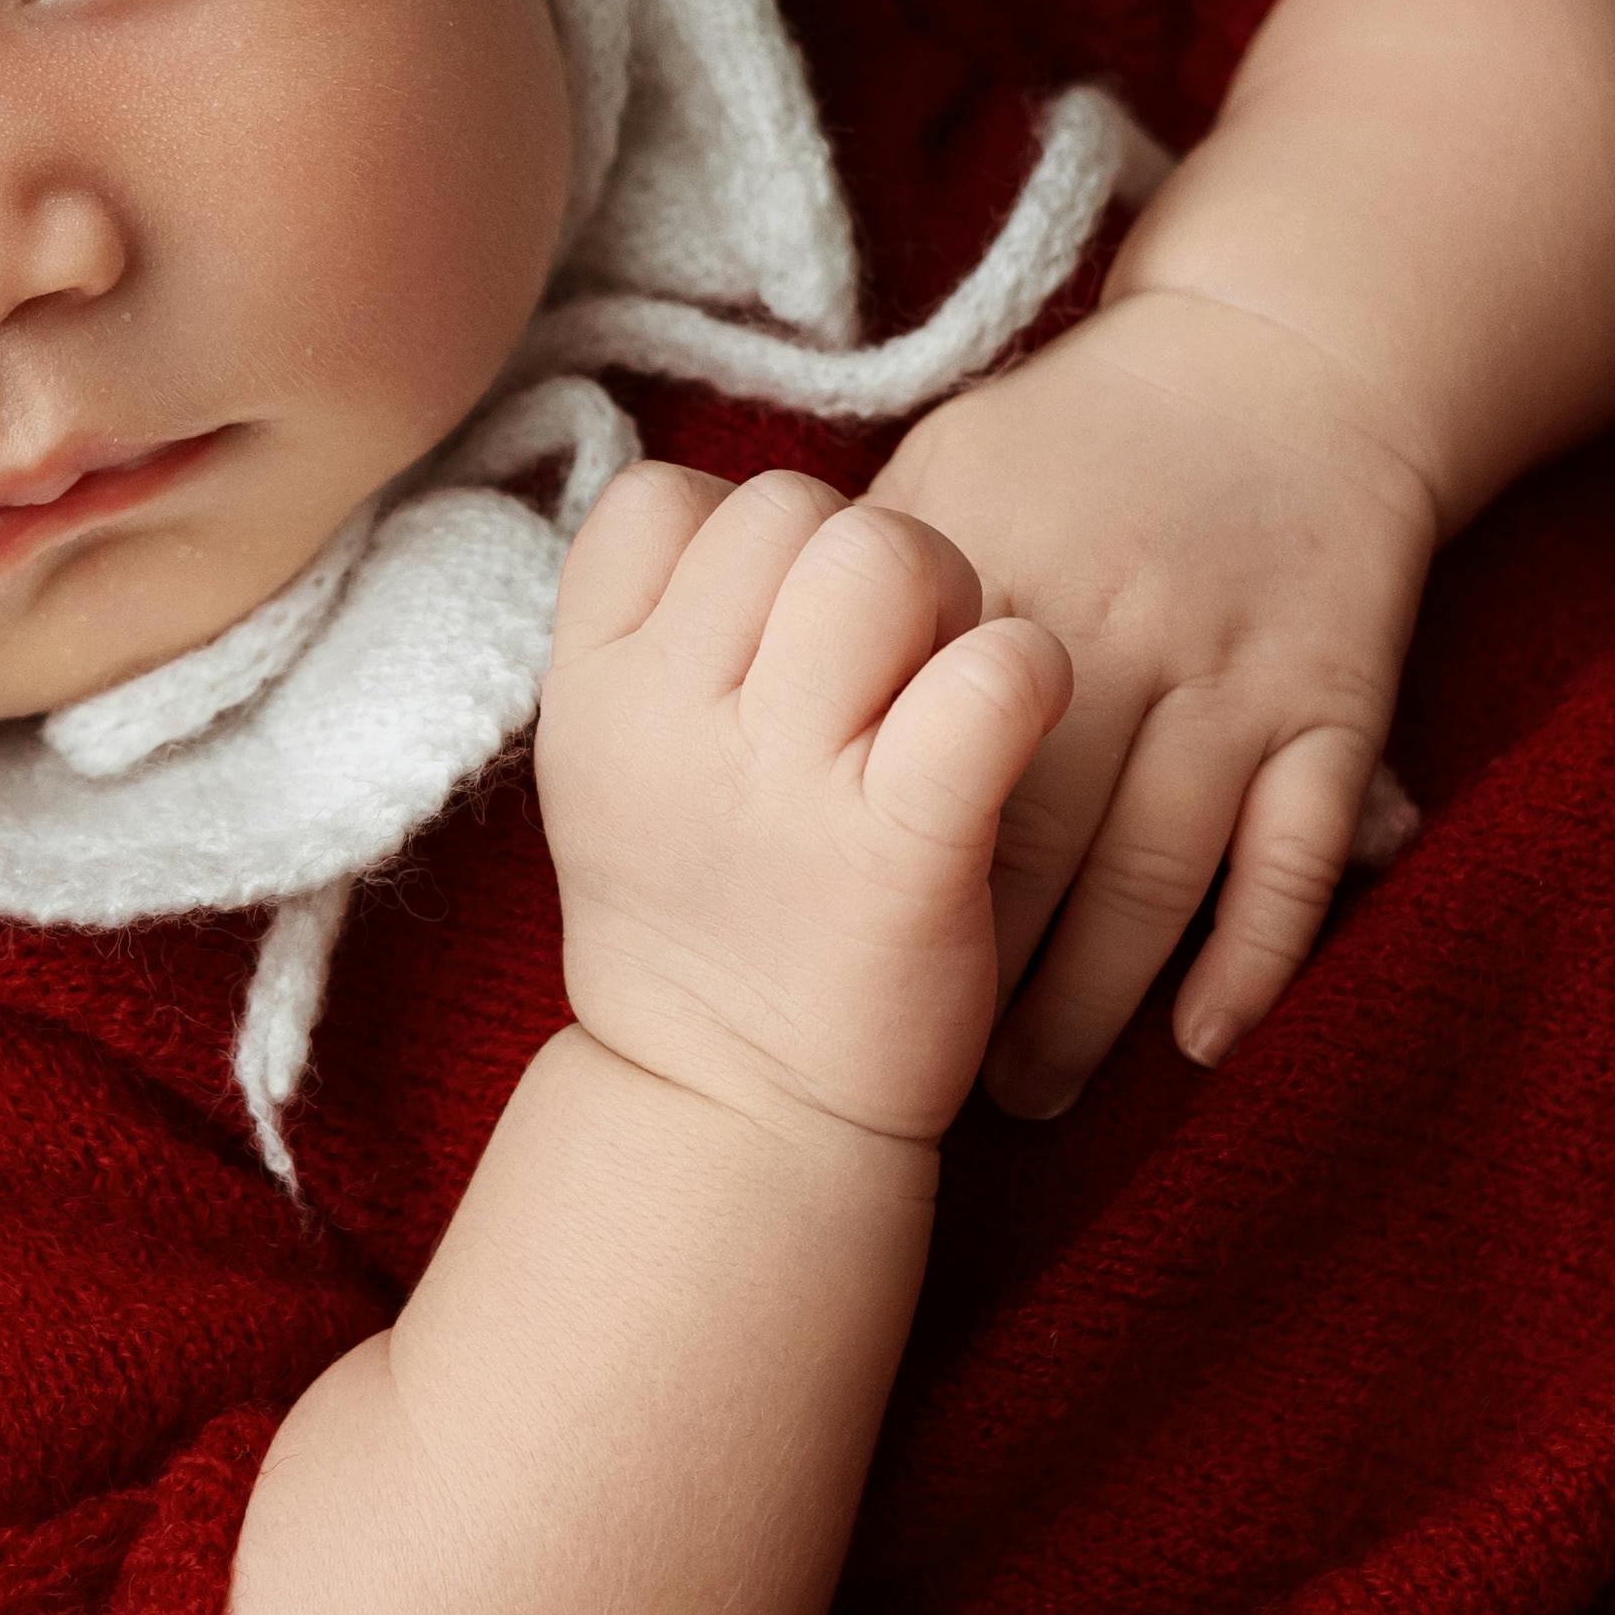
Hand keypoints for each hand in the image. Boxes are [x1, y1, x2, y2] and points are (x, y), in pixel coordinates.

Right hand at [535, 464, 1077, 1149]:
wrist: (732, 1116)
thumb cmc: (703, 918)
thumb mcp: (612, 765)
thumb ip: (658, 634)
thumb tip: (749, 515)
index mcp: (589, 689)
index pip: (661, 497)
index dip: (742, 541)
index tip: (775, 637)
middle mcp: (670, 720)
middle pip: (789, 504)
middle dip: (863, 559)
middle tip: (888, 670)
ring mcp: (784, 782)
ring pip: (887, 553)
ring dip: (948, 602)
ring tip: (941, 698)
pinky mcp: (905, 845)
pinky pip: (993, 674)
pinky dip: (1024, 678)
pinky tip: (1012, 733)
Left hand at [859, 282, 1439, 1112]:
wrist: (1283, 361)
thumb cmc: (1080, 437)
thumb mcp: (945, 469)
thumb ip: (848, 585)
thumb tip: (735, 691)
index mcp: (990, 565)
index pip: (901, 744)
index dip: (859, 869)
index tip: (804, 966)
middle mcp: (1111, 627)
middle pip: (1025, 836)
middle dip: (960, 975)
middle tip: (903, 1079)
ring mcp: (1229, 672)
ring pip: (1156, 873)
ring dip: (1090, 1002)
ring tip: (1025, 1094)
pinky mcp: (1332, 704)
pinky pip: (1294, 857)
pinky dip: (1253, 959)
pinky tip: (1196, 1046)